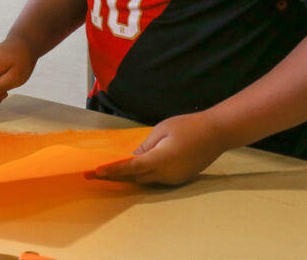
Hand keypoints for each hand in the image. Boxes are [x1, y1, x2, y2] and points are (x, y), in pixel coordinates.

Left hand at [90, 112, 226, 184]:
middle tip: (91, 175)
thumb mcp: (161, 131)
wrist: (216, 133)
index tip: (95, 172)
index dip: (112, 170)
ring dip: (125, 178)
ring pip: (143, 181)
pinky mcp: (178, 179)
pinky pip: (154, 180)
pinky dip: (139, 176)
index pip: (131, 168)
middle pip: (134, 178)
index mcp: (161, 159)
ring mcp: (173, 179)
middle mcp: (166, 174)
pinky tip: (127, 172)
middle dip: (112, 176)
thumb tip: (130, 159)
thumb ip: (144, 147)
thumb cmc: (188, 126)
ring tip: (103, 174)